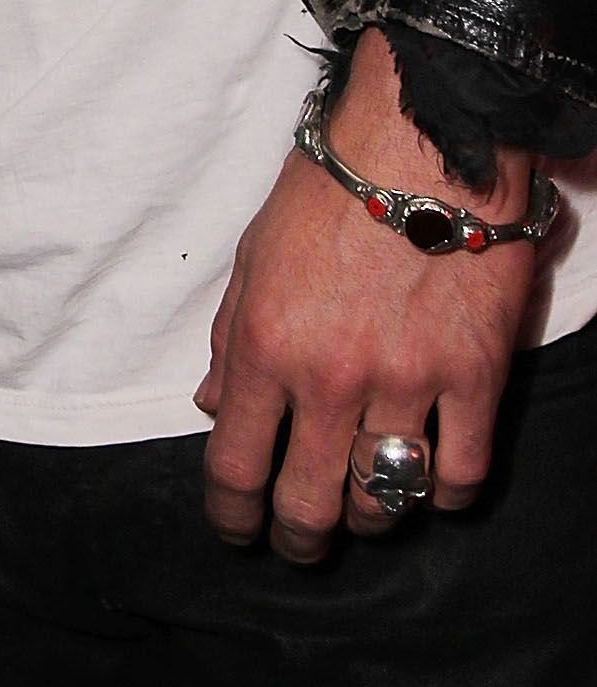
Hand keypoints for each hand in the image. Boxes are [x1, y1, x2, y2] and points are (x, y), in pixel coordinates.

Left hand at [198, 31, 534, 561]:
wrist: (420, 143)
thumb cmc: (329, 192)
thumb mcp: (253, 259)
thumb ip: (230, 340)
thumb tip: (211, 406)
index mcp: (264, 347)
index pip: (235, 467)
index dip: (233, 515)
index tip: (238, 528)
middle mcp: (329, 378)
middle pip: (308, 505)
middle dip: (297, 539)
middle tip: (298, 542)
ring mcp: (406, 381)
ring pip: (383, 500)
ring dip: (367, 518)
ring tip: (362, 508)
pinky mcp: (475, 376)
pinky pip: (460, 474)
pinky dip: (442, 496)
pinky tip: (429, 485)